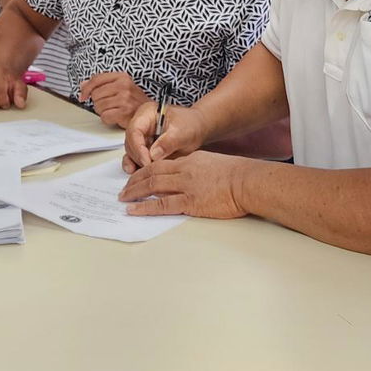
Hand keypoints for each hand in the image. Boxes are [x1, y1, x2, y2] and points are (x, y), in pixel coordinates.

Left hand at [78, 71, 149, 127]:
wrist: (149, 112)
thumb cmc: (133, 100)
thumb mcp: (120, 86)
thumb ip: (101, 83)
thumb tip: (83, 85)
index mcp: (121, 77)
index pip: (96, 79)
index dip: (86, 88)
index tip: (83, 95)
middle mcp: (123, 86)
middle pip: (95, 94)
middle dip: (98, 101)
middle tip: (109, 104)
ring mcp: (124, 99)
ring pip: (98, 106)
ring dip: (103, 111)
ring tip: (113, 109)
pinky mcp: (124, 112)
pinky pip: (104, 116)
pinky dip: (107, 119)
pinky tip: (115, 116)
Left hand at [119, 151, 249, 218]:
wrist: (247, 182)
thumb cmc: (236, 174)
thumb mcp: (212, 163)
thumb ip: (196, 168)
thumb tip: (186, 175)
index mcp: (189, 160)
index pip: (160, 163)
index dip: (144, 170)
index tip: (136, 177)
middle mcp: (183, 170)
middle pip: (151, 173)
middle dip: (134, 181)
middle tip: (124, 189)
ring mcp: (185, 186)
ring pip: (152, 186)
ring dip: (134, 192)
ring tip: (123, 198)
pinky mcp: (190, 202)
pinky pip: (161, 204)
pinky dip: (144, 207)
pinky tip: (133, 210)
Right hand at [122, 101, 208, 172]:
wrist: (198, 129)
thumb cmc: (191, 124)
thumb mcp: (183, 131)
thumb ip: (168, 142)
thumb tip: (153, 155)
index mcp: (146, 113)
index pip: (134, 130)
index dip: (138, 147)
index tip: (147, 161)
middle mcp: (141, 125)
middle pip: (130, 143)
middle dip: (138, 157)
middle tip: (150, 168)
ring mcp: (141, 138)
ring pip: (131, 153)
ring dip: (137, 164)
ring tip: (147, 173)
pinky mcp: (144, 150)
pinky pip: (135, 160)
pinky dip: (137, 168)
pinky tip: (141, 175)